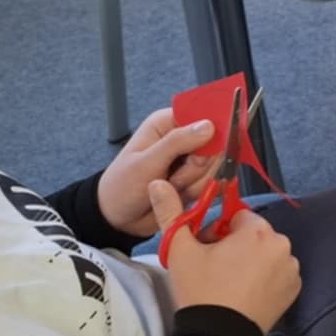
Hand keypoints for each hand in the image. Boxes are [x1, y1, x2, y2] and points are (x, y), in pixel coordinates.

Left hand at [97, 108, 217, 236]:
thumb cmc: (122, 185)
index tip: (202, 152)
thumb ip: (177, 142)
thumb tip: (208, 126)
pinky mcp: (196, 179)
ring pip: (215, 166)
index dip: (211, 131)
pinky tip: (178, 194)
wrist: (119, 219)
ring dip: (194, 181)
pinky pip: (212, 182)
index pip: (202, 116)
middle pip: (214, 145)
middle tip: (175, 175)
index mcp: (168, 123)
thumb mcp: (146, 163)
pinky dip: (198, 192)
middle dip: (198, 166)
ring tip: (170, 186)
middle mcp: (183, 138)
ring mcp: (191, 160)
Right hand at [148, 181, 300, 331]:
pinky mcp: (294, 289)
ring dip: (252, 261)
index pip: (237, 216)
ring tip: (229, 283)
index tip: (206, 250)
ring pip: (266, 254)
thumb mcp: (180, 250)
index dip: (218, 231)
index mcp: (257, 230)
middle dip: (236, 246)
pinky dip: (265, 278)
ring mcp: (291, 268)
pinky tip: (246, 293)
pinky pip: (278, 273)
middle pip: (254, 235)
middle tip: (215, 268)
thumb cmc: (201, 289)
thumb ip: (171, 212)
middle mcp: (282, 244)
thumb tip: (158, 182)